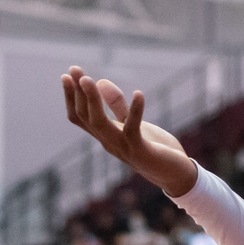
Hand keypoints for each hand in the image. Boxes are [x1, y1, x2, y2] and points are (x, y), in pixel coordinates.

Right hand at [61, 66, 197, 196]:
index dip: (71, 97)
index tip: (67, 75)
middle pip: (85, 117)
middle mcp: (109, 142)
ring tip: (91, 79)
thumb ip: (118, 106)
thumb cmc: (154, 148)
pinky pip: (133, 129)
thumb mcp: (134, 123)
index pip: (80, 116)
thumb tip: (101, 81)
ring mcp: (123, 147)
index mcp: (106, 135)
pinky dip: (135, 111)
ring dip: (93, 100)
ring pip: (99, 123)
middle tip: (74, 70)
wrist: (175, 174)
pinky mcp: (141, 151)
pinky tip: (139, 94)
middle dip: (77, 93)